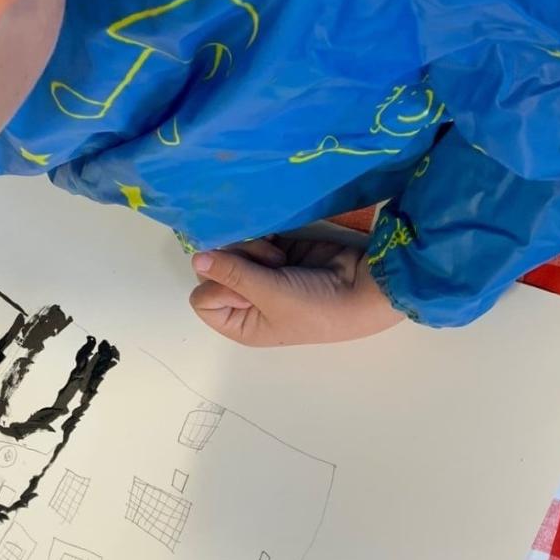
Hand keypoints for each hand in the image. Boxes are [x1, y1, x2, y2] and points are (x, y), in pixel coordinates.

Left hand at [190, 237, 404, 345]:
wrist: (362, 288)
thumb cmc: (316, 307)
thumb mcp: (270, 295)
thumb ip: (231, 274)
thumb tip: (197, 257)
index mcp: (240, 323)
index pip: (203, 300)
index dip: (217, 286)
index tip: (244, 286)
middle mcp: (247, 299)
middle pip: (214, 269)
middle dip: (234, 261)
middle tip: (263, 265)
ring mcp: (261, 273)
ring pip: (232, 249)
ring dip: (251, 247)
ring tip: (277, 257)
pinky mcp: (277, 251)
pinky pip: (253, 236)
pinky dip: (262, 236)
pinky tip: (279, 243)